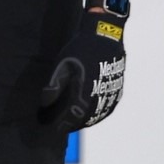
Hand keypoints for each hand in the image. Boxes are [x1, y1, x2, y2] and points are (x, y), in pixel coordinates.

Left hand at [40, 5, 127, 132]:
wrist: (105, 36)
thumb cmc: (80, 50)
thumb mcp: (61, 66)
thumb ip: (54, 86)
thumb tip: (45, 104)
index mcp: (86, 92)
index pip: (72, 117)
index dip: (62, 124)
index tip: (52, 127)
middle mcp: (101, 96)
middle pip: (85, 119)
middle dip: (71, 124)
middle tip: (59, 126)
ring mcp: (112, 94)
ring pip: (98, 116)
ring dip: (85, 121)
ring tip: (71, 122)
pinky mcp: (118, 90)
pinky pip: (107, 109)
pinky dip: (97, 115)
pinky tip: (88, 115)